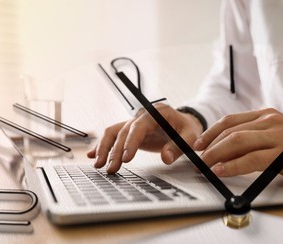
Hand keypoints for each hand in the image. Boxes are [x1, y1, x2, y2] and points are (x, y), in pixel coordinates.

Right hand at [87, 103, 203, 172]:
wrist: (185, 123)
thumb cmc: (188, 129)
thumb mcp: (189, 137)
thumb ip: (178, 146)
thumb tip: (166, 158)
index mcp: (156, 113)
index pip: (139, 126)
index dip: (131, 142)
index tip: (126, 158)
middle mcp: (142, 115)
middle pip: (124, 132)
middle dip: (115, 151)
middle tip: (111, 169)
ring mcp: (135, 122)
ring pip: (114, 132)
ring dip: (104, 148)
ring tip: (98, 164)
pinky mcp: (131, 130)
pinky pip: (114, 135)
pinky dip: (103, 145)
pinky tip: (93, 155)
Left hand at [193, 108, 282, 184]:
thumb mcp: (272, 137)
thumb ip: (252, 139)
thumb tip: (222, 151)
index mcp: (265, 114)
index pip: (230, 120)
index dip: (210, 132)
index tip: (198, 144)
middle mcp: (269, 120)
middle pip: (231, 131)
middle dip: (209, 146)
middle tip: (197, 160)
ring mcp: (277, 134)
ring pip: (238, 141)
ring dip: (216, 155)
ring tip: (204, 166)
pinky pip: (251, 158)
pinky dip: (233, 165)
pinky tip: (221, 170)